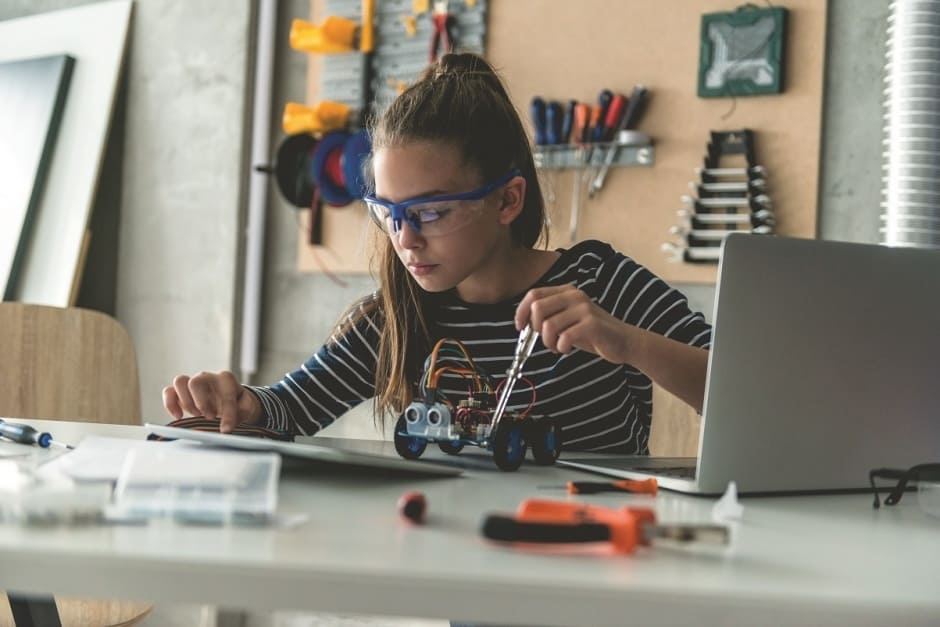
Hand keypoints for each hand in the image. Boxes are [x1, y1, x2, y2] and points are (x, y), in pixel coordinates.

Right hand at [162, 370, 261, 432]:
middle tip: (210, 417)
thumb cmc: (237, 402)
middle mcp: (207, 377)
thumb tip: (229, 421)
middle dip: (201, 403)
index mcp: (226, 379)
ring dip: (186, 402)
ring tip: (197, 415)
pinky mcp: (180, 392)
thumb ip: (244, 410)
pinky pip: (168, 391)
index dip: (227, 413)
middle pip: (195, 382)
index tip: (226, 429)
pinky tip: (179, 416)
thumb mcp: (246, 406)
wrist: (228, 401)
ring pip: (180, 381)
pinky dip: (170, 404)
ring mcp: (192, 383)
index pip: (225, 393)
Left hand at [515, 284, 634, 363]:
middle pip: (538, 308)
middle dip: (535, 328)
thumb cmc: (591, 333)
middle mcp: (575, 295)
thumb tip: (523, 323)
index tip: (520, 328)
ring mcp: (584, 309)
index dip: (521, 311)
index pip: (533, 294)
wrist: (623, 341)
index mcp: (566, 291)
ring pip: (548, 325)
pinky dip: (561, 347)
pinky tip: (567, 349)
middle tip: (546, 339)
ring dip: (548, 342)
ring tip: (558, 346)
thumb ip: (548, 316)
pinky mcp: (592, 324)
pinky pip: (564, 337)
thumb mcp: (567, 320)